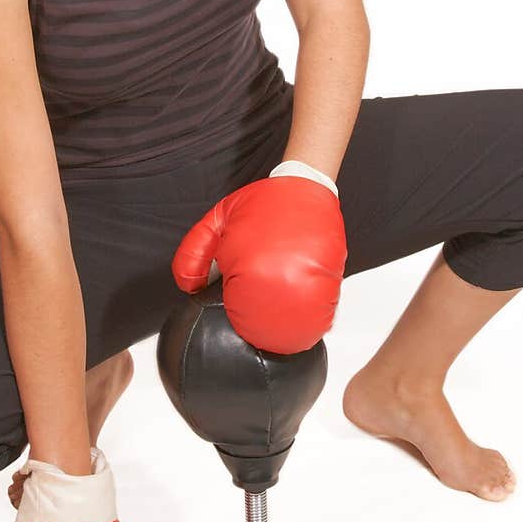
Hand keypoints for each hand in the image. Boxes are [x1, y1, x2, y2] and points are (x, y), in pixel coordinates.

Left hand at [171, 172, 346, 353]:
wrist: (303, 186)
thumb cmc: (260, 204)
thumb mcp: (216, 221)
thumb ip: (193, 253)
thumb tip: (190, 288)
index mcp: (250, 269)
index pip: (242, 318)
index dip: (240, 324)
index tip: (239, 321)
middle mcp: (282, 279)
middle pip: (275, 330)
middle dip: (267, 335)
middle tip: (261, 335)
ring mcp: (310, 281)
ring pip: (303, 326)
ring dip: (293, 333)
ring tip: (283, 335)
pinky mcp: (332, 277)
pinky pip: (326, 312)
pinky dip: (316, 320)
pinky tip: (306, 320)